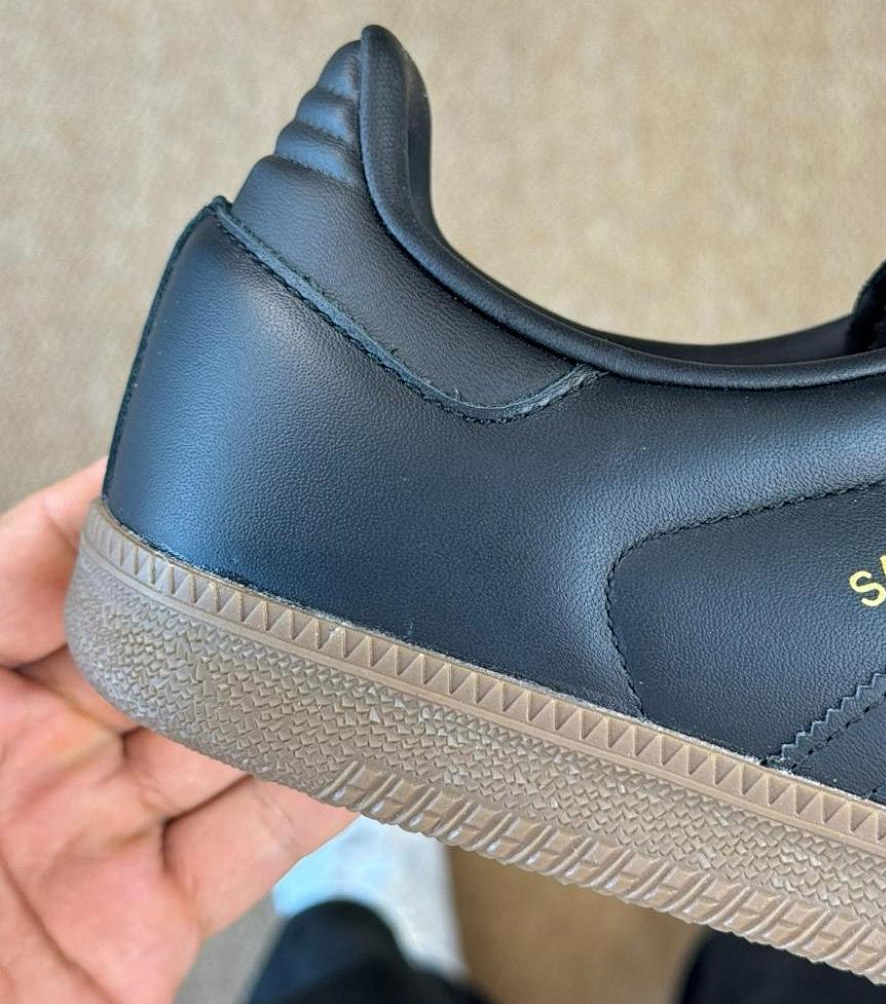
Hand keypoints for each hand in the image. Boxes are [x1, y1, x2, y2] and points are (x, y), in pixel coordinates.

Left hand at [0, 462, 352, 1002]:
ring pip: (220, 743)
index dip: (116, 517)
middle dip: (228, 614)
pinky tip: (345, 753)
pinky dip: (309, 802)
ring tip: (342, 657)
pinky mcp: (144, 923)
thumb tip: (71, 516)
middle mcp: (32, 757)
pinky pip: (247, 846)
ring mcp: (94, 835)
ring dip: (285, 703)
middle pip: (161, 651)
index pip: (46, 569)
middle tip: (289, 580)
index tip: (186, 468)